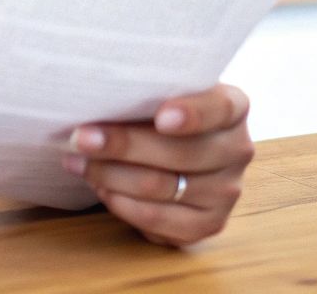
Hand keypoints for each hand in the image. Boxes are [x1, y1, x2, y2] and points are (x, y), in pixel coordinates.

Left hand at [60, 83, 254, 246]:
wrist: (178, 148)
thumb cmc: (161, 112)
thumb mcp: (163, 92)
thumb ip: (146, 93)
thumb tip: (97, 99)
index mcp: (234, 108)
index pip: (219, 108)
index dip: (192, 114)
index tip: (161, 117)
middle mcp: (238, 150)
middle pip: (179, 153)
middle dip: (123, 146)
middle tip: (82, 138)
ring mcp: (227, 191)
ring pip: (160, 186)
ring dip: (110, 175)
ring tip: (78, 163)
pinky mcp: (209, 224)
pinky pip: (157, 220)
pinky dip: (122, 204)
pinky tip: (101, 189)